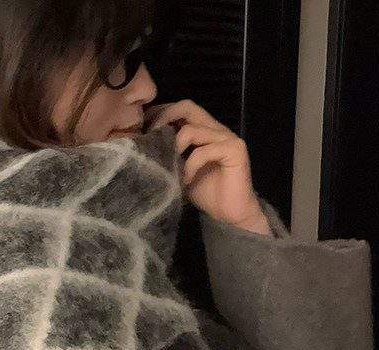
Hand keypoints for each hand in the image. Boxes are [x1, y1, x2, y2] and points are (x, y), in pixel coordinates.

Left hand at [145, 99, 269, 232]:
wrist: (230, 213)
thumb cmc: (206, 193)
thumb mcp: (180, 170)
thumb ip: (170, 154)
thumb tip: (145, 145)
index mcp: (203, 130)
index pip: (181, 109)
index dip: (161, 113)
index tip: (143, 128)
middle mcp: (215, 129)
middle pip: (187, 107)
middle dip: (164, 119)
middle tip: (150, 138)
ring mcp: (226, 137)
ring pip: (191, 129)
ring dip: (174, 148)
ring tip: (169, 167)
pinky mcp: (234, 150)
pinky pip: (203, 151)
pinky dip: (190, 166)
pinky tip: (186, 180)